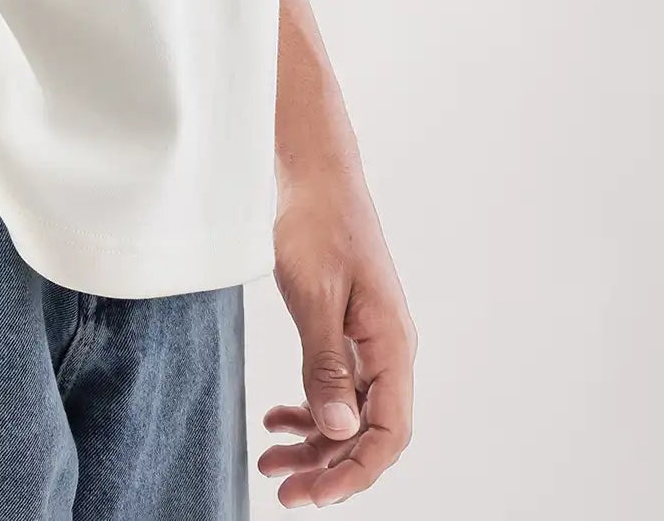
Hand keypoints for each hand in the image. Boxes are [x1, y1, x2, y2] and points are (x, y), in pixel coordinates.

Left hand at [261, 167, 415, 504]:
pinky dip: (309, 409)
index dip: (355, 472)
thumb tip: (339, 430)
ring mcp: (370, 342)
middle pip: (369, 432)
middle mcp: (388, 351)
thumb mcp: (314, 295)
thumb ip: (325, 365)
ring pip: (350, 414)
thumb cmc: (318, 223)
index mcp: (392, 345)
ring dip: (314, 443)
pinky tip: (277, 419)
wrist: (316, 174)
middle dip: (328, 467)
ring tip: (271, 463)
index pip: (389, 433)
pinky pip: (337, 387)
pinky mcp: (348, 331)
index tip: (314, 495)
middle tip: (283, 492)